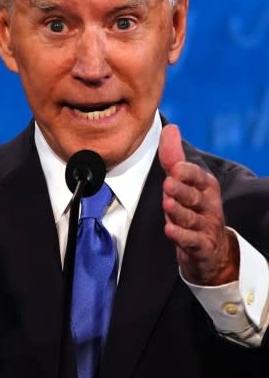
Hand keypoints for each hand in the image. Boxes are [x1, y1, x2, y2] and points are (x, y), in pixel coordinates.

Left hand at [158, 124, 238, 284]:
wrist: (209, 250)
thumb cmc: (192, 210)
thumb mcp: (183, 183)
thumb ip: (174, 157)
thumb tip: (170, 128)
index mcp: (205, 188)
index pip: (198, 178)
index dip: (187, 173)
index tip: (175, 167)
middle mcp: (208, 206)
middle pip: (194, 198)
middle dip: (182, 190)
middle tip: (168, 184)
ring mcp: (205, 227)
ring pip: (191, 219)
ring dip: (179, 212)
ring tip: (168, 204)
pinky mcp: (200, 247)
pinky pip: (191, 241)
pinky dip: (180, 236)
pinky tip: (170, 231)